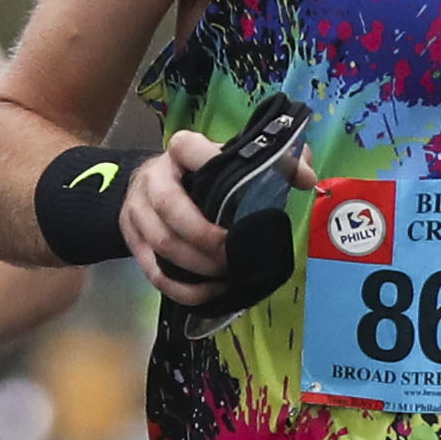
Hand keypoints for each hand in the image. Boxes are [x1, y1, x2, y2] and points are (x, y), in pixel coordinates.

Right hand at [116, 127, 313, 306]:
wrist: (151, 187)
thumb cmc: (202, 176)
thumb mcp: (233, 161)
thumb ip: (276, 163)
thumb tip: (307, 179)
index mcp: (180, 152)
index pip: (187, 148)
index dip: (209, 164)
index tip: (238, 191)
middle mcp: (153, 179)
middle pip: (172, 211)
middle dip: (207, 239)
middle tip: (234, 255)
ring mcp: (137, 211)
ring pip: (163, 245)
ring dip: (198, 267)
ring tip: (226, 274)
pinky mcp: (133, 241)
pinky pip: (155, 273)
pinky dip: (184, 289)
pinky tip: (209, 291)